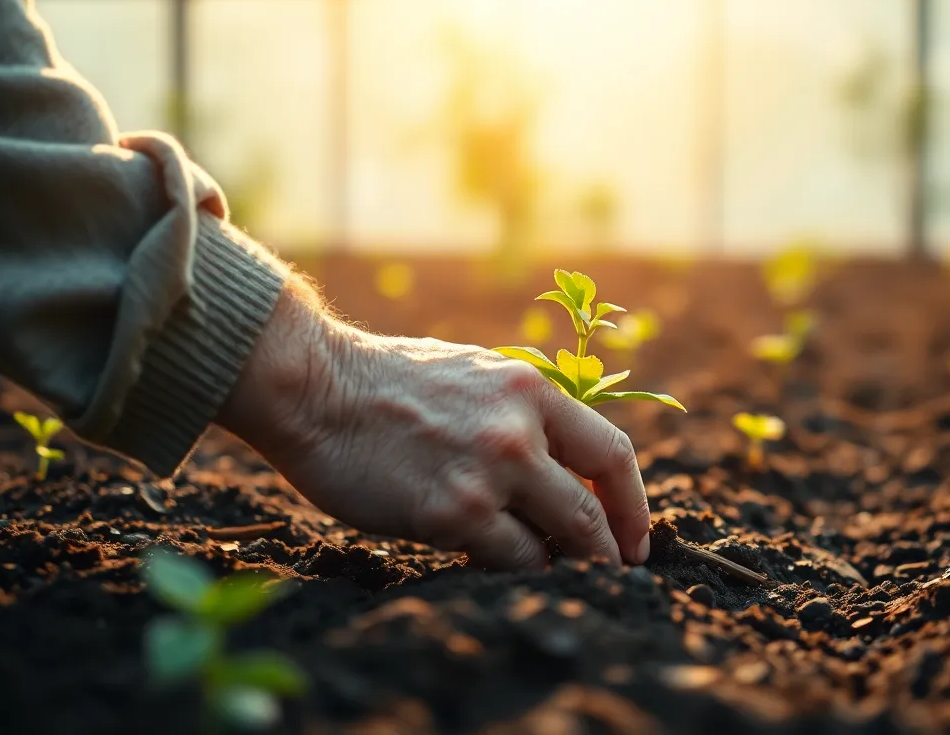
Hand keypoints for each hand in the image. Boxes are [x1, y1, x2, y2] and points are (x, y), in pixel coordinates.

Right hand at [215, 281, 651, 570]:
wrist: (315, 387)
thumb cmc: (386, 383)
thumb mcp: (475, 375)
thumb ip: (521, 415)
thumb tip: (560, 467)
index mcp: (531, 390)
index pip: (612, 452)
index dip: (633, 503)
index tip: (634, 535)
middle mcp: (520, 431)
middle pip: (592, 509)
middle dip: (609, 549)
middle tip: (613, 572)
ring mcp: (489, 474)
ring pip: (559, 540)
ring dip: (564, 565)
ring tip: (556, 575)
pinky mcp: (451, 513)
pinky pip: (508, 558)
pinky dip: (514, 569)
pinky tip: (500, 567)